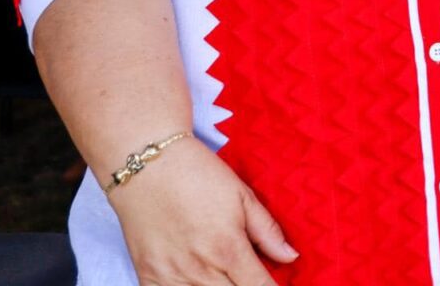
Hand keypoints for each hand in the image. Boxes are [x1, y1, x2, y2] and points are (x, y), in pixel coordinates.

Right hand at [107, 135, 297, 285]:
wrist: (148, 165)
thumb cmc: (198, 173)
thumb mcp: (241, 194)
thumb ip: (267, 230)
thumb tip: (291, 257)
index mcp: (228, 248)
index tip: (276, 285)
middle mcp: (200, 270)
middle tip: (248, 275)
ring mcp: (171, 279)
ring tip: (225, 274)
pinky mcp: (149, 280)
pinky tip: (198, 278)